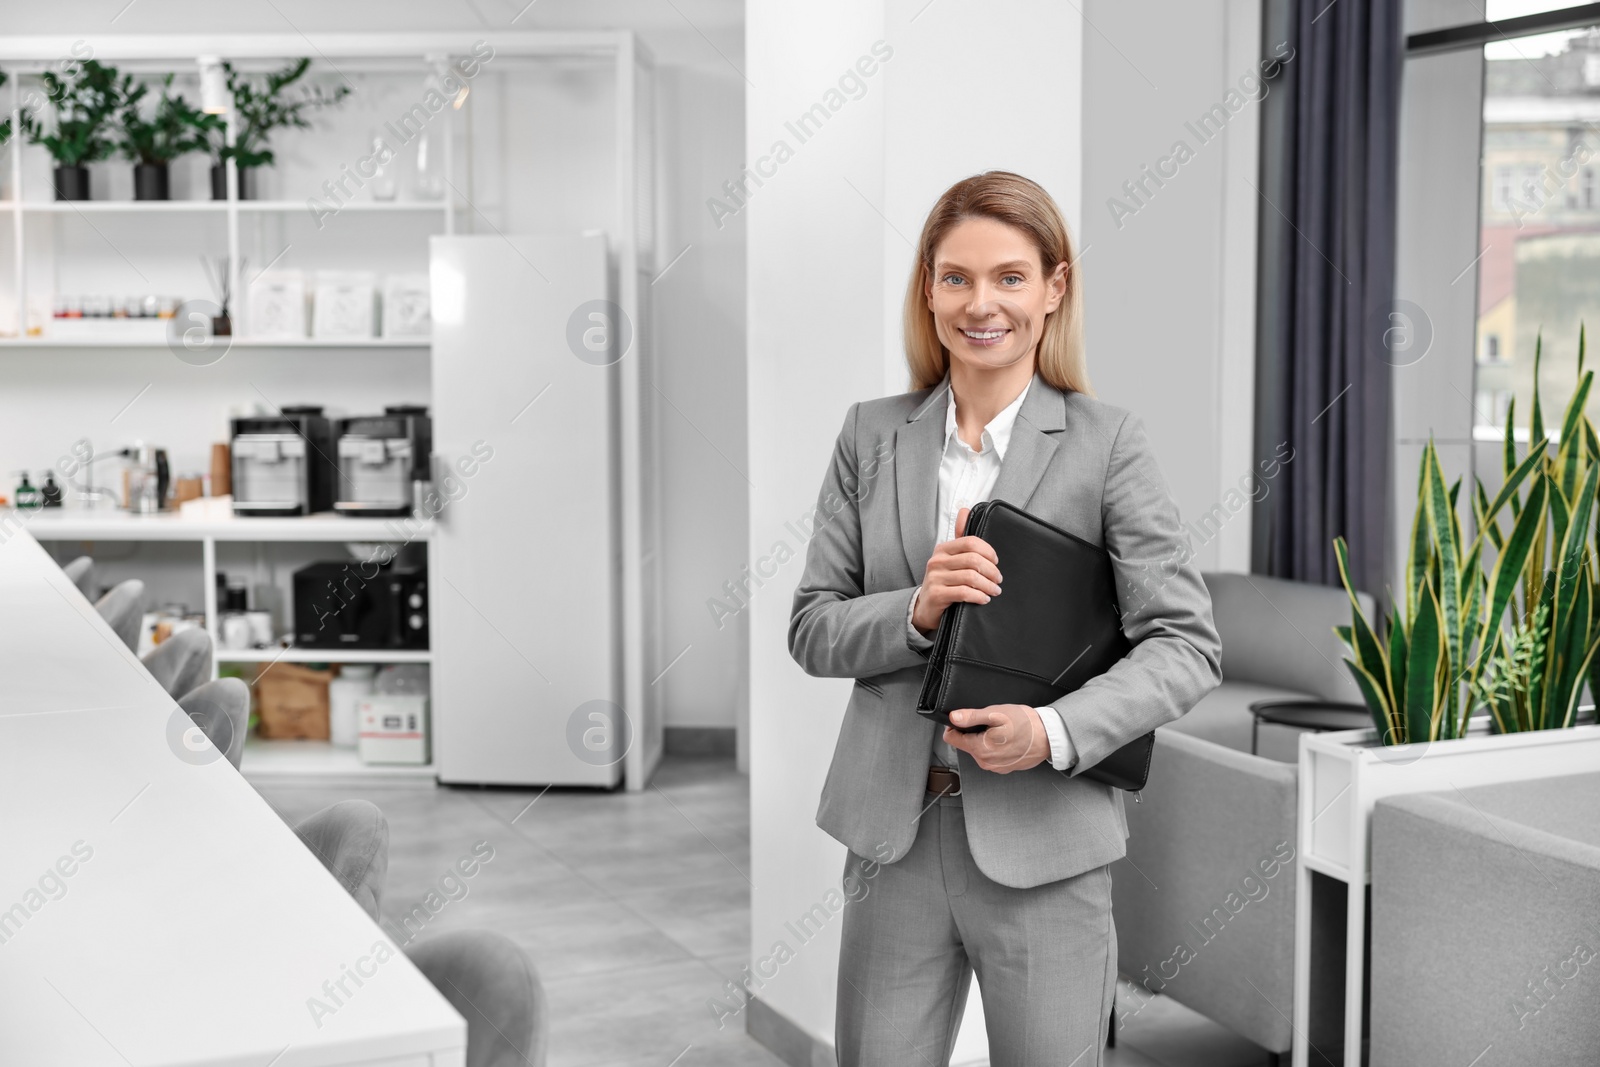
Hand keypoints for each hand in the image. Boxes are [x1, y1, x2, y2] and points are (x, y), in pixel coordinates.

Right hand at [911, 506, 1001, 634]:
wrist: (926, 607)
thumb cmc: (944, 582)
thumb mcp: (950, 559)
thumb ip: (961, 538)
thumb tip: (965, 510)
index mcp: (943, 549)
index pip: (970, 542)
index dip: (988, 551)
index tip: (996, 562)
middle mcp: (937, 561)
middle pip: (973, 560)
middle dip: (991, 571)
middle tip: (998, 580)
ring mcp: (935, 578)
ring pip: (970, 577)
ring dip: (988, 585)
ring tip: (994, 590)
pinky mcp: (937, 594)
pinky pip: (964, 592)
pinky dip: (978, 596)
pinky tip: (984, 599)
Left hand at [943, 704, 1050, 772]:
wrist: (1049, 737)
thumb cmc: (1026, 725)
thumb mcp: (996, 714)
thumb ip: (971, 716)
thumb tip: (953, 717)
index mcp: (979, 749)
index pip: (951, 738)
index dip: (956, 725)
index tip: (967, 719)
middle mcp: (985, 762)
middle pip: (965, 744)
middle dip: (974, 732)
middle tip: (991, 724)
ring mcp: (995, 767)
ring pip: (978, 749)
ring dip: (985, 740)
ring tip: (1002, 731)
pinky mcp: (1004, 768)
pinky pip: (991, 755)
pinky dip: (996, 747)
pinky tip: (1007, 739)